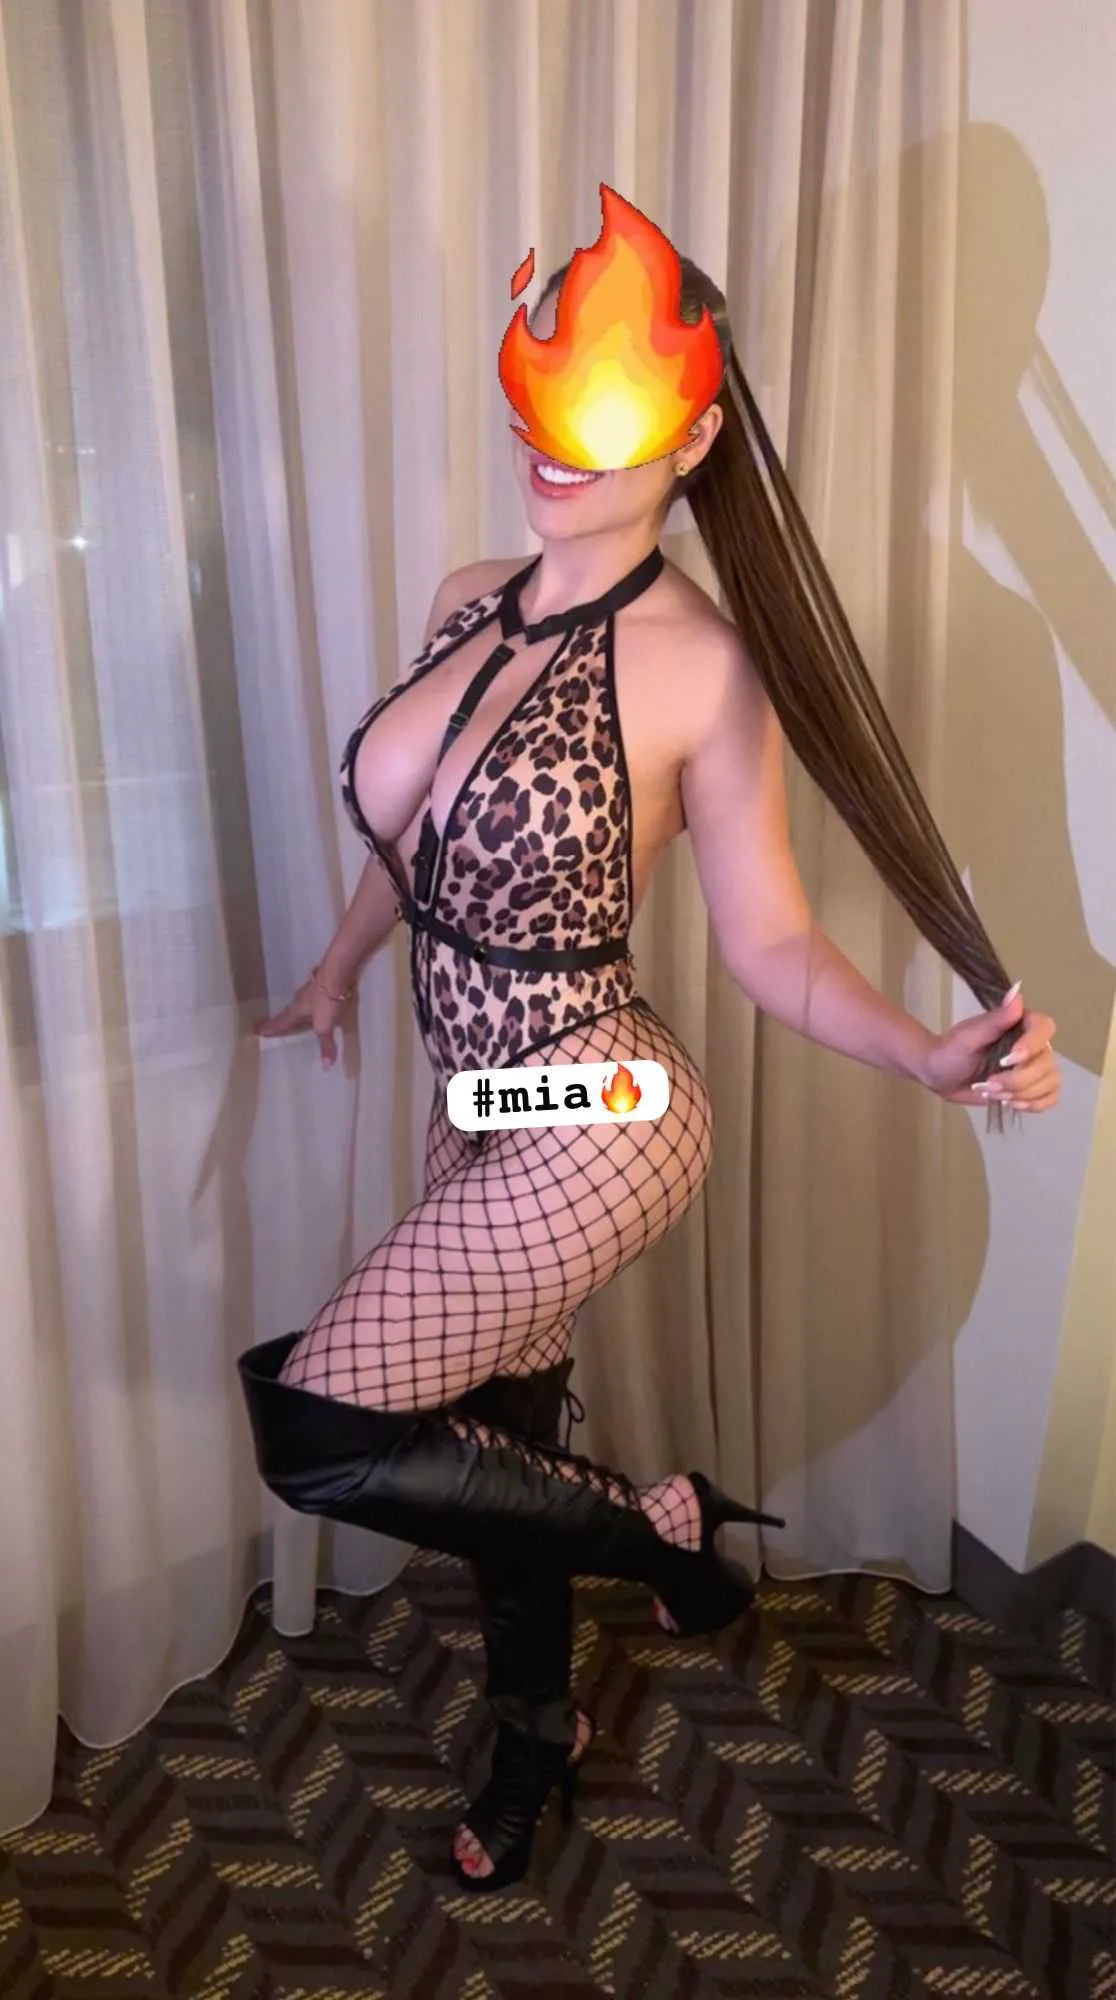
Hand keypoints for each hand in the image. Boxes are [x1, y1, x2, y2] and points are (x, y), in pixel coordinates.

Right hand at [254, 971, 352, 1069]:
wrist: (338, 972)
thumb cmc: (326, 1000)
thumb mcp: (325, 1025)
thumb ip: (326, 1044)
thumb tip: (325, 1067)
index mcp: (295, 1011)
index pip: (280, 1023)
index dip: (270, 1028)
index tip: (256, 1031)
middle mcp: (300, 1001)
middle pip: (288, 1014)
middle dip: (282, 1022)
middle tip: (273, 1028)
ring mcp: (311, 992)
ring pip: (301, 1007)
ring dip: (297, 1015)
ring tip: (295, 1022)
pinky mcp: (323, 986)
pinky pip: (314, 1001)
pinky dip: (313, 1008)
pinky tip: (318, 1010)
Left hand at [921, 983, 1059, 1112]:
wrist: (940, 1075)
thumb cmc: (950, 1052)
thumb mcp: (969, 1036)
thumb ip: (996, 1019)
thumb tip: (1017, 991)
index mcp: (1020, 1024)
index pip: (1045, 1028)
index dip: (1031, 1045)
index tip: (1007, 1059)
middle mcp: (1033, 1044)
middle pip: (1047, 1064)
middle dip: (1017, 1080)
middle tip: (988, 1084)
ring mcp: (1035, 1067)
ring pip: (1050, 1083)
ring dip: (1021, 1094)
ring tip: (992, 1092)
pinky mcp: (1032, 1088)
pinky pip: (1050, 1097)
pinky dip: (1034, 1105)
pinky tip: (1011, 1104)